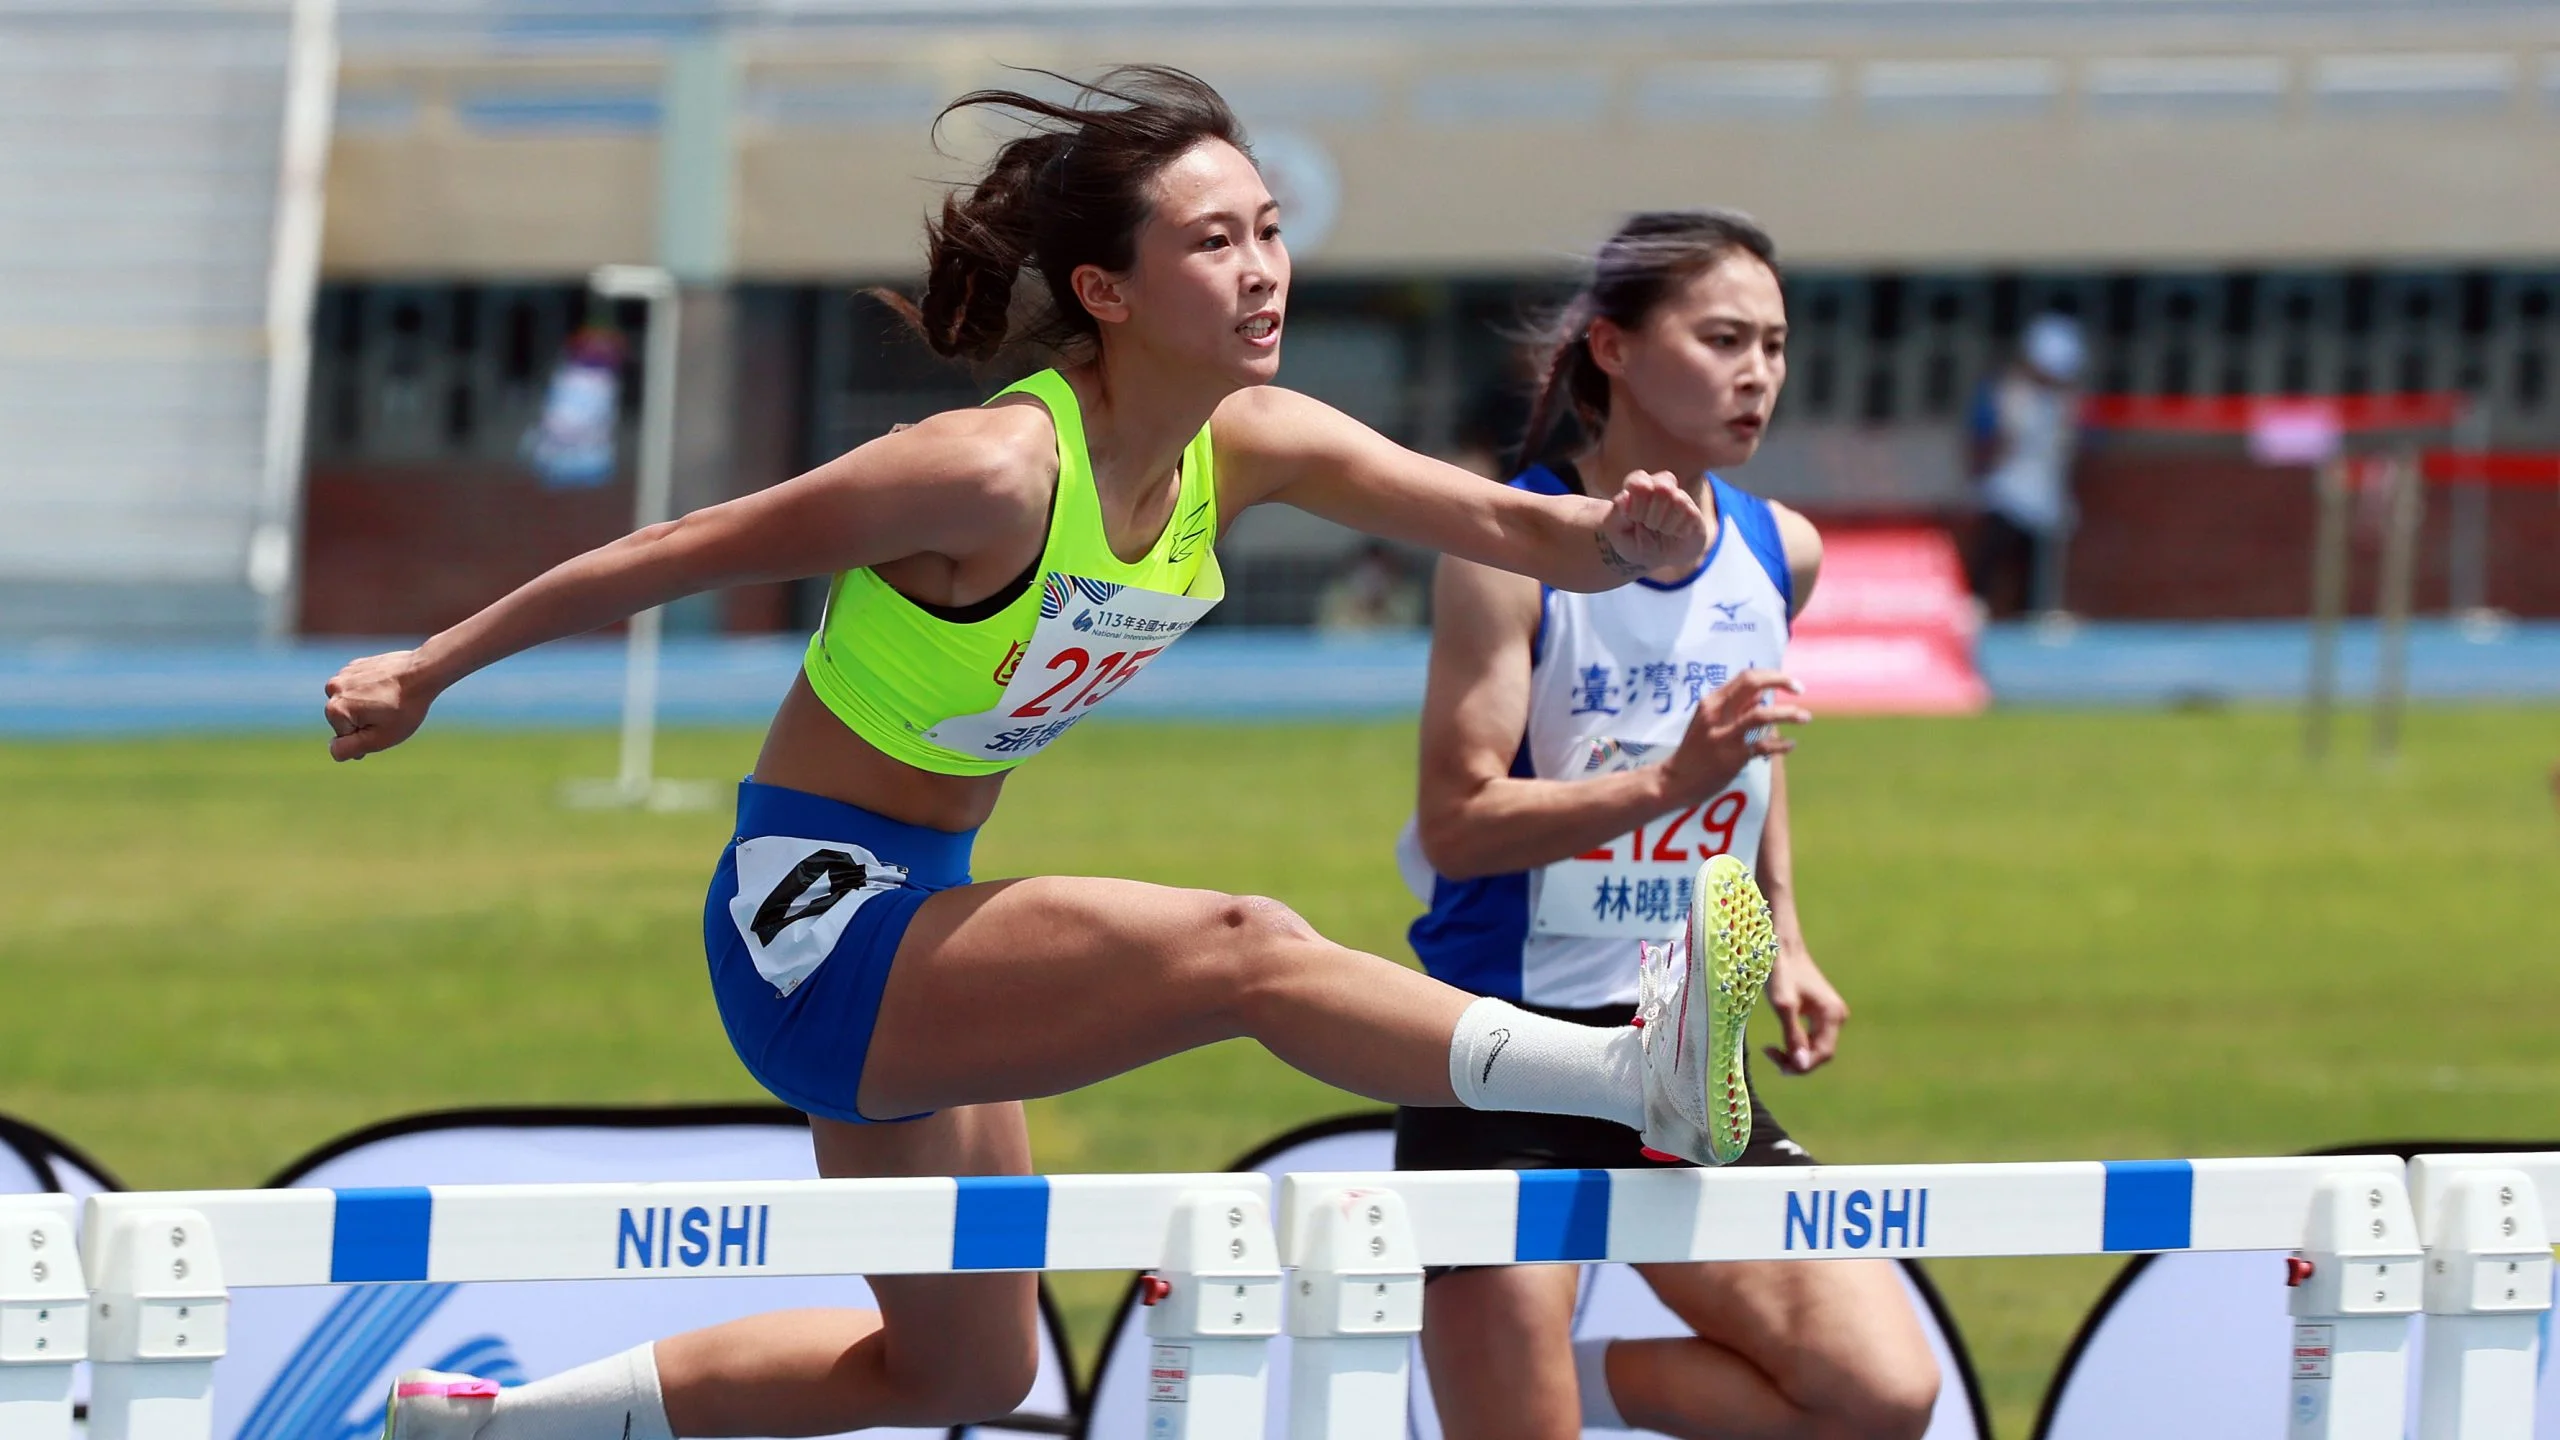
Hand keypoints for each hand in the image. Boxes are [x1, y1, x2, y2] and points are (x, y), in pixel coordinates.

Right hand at [323, 650, 440, 760]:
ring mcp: (343, 674)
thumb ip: (348, 749)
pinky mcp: (356, 665)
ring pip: (351, 704)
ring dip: (366, 707)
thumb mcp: (378, 739)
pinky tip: (389, 688)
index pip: (342, 740)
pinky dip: (371, 692)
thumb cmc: (404, 709)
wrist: (423, 672)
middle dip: (364, 722)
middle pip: (344, 721)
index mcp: (334, 710)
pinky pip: (359, 689)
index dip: (366, 738)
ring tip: (389, 700)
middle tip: (389, 713)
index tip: (384, 725)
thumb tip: (333, 749)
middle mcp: (332, 689)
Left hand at [1597, 471, 1707, 575]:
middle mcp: (1661, 486)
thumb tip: (1624, 497)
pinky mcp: (1694, 512)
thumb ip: (1613, 515)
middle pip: (1662, 487)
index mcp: (1639, 485)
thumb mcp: (1615, 533)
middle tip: (1648, 525)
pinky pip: (1690, 514)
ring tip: (1661, 530)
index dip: (1635, 504)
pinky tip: (1674, 534)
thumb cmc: (1632, 540)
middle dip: (1650, 514)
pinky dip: (1678, 531)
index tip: (1632, 518)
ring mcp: (1680, 498)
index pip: (1638, 482)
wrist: (1653, 559)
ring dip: (1664, 524)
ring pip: (1678, 500)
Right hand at [1659, 668, 1808, 802]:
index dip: (1772, 675)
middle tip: (1800, 689)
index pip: (1746, 676)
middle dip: (1781, 681)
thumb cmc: (1694, 750)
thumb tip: (1762, 695)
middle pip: (1752, 684)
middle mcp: (1716, 714)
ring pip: (1762, 715)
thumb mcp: (1709, 722)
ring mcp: (1724, 736)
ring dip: (1788, 714)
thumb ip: (1735, 708)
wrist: (1675, 781)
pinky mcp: (1732, 758)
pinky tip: (1791, 745)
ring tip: (1805, 717)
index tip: (1789, 682)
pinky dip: (1782, 745)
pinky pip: (1764, 747)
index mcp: (1711, 702)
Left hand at [1763, 937, 1846, 1074]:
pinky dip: (1795, 1044)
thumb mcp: (1783, 1006)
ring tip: (1771, 1050)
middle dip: (1797, 1061)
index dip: (1801, 1065)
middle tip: (1770, 1054)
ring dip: (1795, 1054)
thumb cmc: (1781, 972)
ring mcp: (1830, 1015)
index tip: (1774, 1059)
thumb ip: (1793, 1035)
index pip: (1822, 1054)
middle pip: (1820, 1053)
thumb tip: (1802, 1065)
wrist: (1782, 947)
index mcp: (1832, 1015)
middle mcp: (1837, 1016)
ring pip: (1815, 1047)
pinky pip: (1811, 1038)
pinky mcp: (1820, 1013)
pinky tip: (1778, 1043)